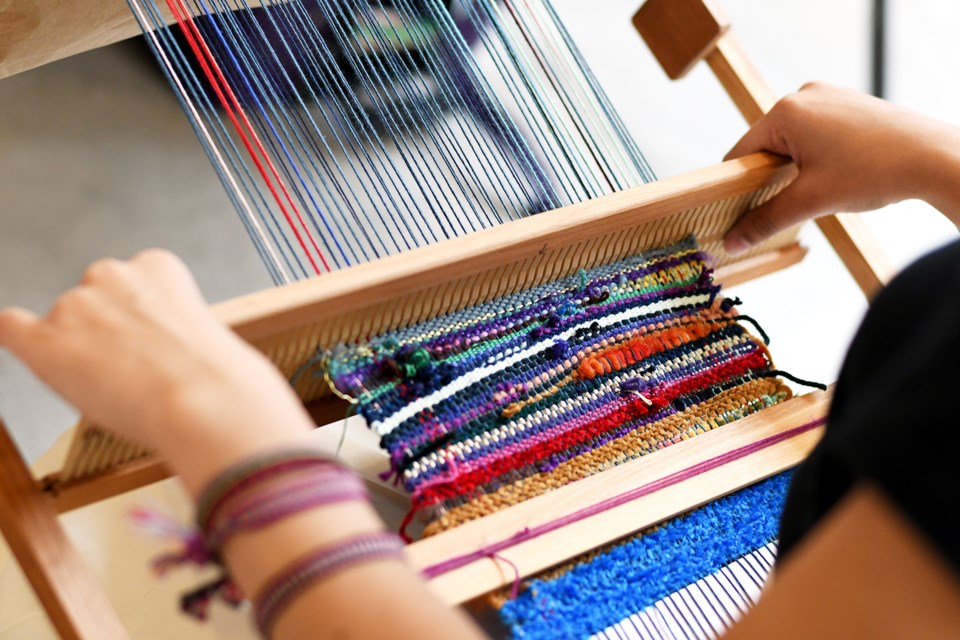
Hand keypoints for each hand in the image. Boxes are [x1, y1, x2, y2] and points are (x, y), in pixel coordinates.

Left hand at [0, 250, 313, 490]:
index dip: (139, 317)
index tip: (151, 341)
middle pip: (93, 298)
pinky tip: (27, 346)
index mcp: (158, 266)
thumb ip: (169, 325)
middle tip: (131, 368)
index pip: (133, 280)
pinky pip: (12, 328)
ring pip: (62, 324)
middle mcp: (111, 274)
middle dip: (104, 328)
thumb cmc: (216, 377)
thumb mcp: (204, 331)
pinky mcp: (45, 342)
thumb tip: (153, 351)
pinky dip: (19, 337)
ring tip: (113, 387)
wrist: (206, 401)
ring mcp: (75, 306)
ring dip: (78, 348)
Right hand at [723, 82, 959, 253]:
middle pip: (766, 147)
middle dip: (770, 179)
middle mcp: (804, 96)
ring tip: (818, 191)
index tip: (736, 213)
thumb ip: (765, 221)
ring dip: (795, 170)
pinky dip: (816, 158)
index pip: (740, 153)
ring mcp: (829, 96)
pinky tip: (835, 176)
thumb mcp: (811, 201)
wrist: (935, 158)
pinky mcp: (849, 104)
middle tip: (783, 206)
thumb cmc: (875, 170)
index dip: (735, 187)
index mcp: (786, 112)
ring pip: (792, 142)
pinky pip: (816, 134)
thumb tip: (732, 241)